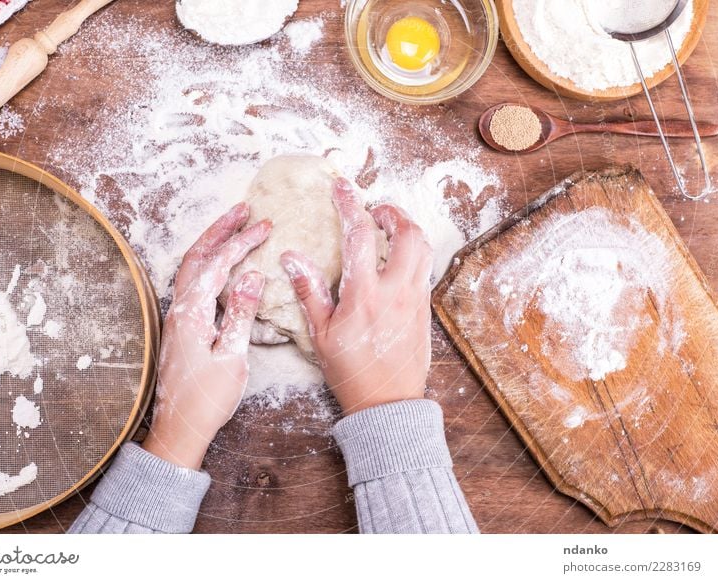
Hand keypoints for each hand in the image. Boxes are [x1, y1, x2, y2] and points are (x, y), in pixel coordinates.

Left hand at [143, 203, 269, 468]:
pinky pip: (191, 281)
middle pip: (197, 256)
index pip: (218, 265)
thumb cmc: (206, 398)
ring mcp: (177, 317)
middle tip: (242, 209)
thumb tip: (252, 275)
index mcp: (192, 313)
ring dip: (211, 243)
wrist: (179, 428)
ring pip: (191, 267)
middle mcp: (179, 309)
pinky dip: (206, 262)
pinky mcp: (180, 326)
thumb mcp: (231, 357)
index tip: (264, 226)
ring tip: (232, 226)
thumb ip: (241, 314)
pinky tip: (220, 265)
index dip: (241, 242)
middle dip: (220, 229)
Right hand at [281, 178, 432, 414]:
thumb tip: (291, 257)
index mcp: (365, 295)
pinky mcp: (425, 310)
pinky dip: (413, 253)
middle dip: (392, 211)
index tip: (341, 188)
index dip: (350, 204)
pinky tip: (396, 260)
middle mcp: (396, 291)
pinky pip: (425, 270)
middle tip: (375, 209)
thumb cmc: (351, 372)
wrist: (388, 404)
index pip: (360, 235)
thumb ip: (309, 291)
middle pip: (408, 233)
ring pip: (423, 249)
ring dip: (408, 229)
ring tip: (388, 228)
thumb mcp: (321, 334)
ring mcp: (416, 300)